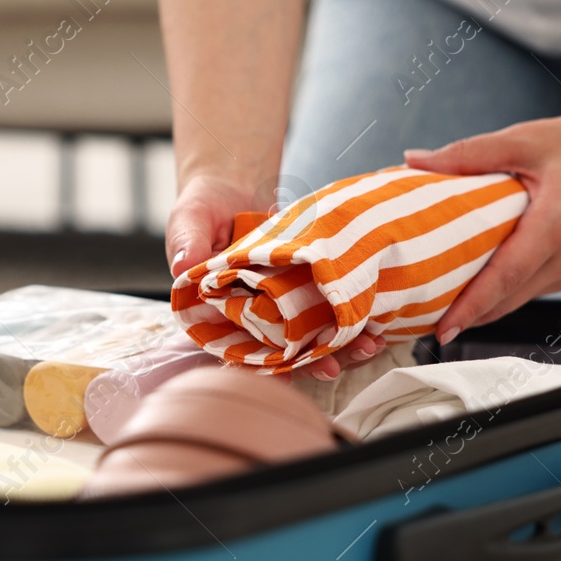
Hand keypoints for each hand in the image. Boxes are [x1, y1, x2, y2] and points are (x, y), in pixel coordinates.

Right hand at [164, 173, 384, 379]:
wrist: (232, 186)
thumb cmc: (202, 207)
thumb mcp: (189, 219)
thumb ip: (187, 241)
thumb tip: (184, 265)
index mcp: (216, 313)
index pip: (241, 349)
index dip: (269, 367)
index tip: (292, 374)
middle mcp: (250, 316)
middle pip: (283, 351)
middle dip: (313, 361)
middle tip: (337, 365)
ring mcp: (280, 303)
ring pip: (310, 334)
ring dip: (339, 343)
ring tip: (369, 345)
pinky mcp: (305, 286)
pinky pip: (328, 305)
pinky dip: (351, 313)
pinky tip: (376, 320)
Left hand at [405, 101, 560, 342]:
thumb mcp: (525, 140)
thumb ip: (467, 154)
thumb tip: (415, 160)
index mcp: (557, 225)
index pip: (504, 279)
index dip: (470, 308)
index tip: (441, 327)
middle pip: (508, 299)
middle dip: (466, 315)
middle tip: (423, 320)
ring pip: (521, 298)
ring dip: (485, 306)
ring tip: (442, 304)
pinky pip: (535, 287)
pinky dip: (506, 290)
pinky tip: (479, 282)